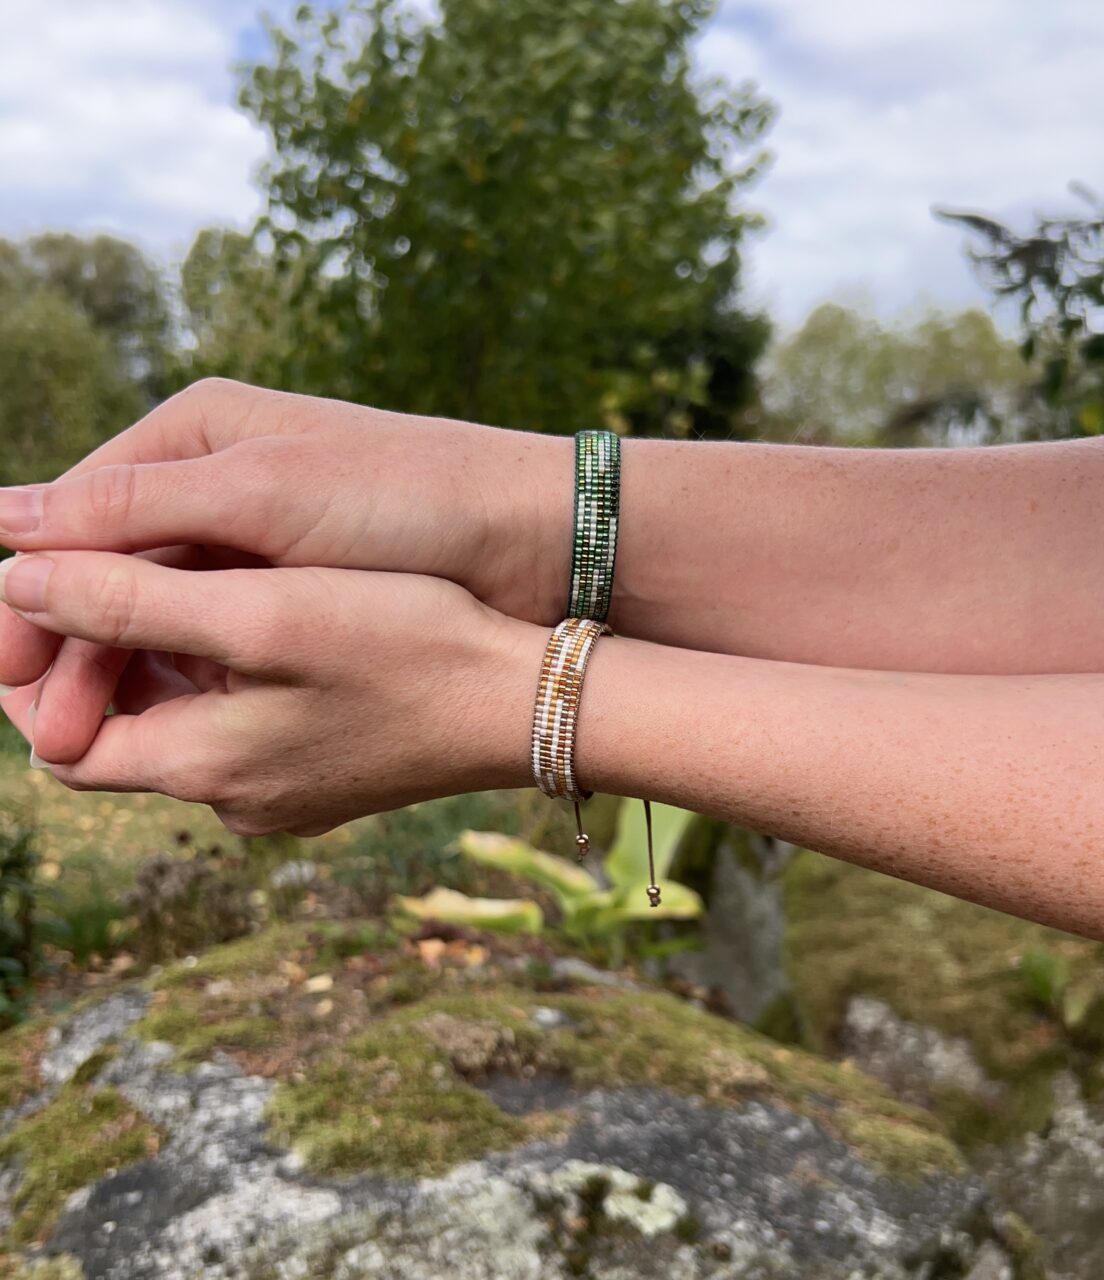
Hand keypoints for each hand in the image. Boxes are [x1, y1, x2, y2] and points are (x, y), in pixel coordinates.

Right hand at [0, 378, 569, 758]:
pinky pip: (213, 641)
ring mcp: (256, 544)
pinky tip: (173, 723)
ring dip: (126, 676)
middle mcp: (214, 487)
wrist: (530, 539)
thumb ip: (133, 512)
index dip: (33, 596)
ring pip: (158, 616)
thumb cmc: (404, 498)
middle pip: (109, 573)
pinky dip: (187, 678)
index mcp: (192, 436)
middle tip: (55, 737)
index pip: (73, 516)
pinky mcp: (295, 593)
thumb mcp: (261, 496)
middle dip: (77, 650)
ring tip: (100, 748)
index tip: (5, 674)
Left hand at [0, 551, 541, 833]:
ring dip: (169, 651)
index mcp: (204, 771)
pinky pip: (244, 723)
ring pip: (186, 720)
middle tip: (109, 568)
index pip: (58, 743)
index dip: (29, 672)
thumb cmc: (406, 650)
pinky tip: (261, 611)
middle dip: (101, 651)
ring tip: (186, 571)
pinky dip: (228, 668)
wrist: (525, 701)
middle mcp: (235, 799)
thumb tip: (19, 578)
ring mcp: (286, 792)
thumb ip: (132, 600)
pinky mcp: (328, 772)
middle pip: (122, 729)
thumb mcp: (263, 613)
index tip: (38, 595)